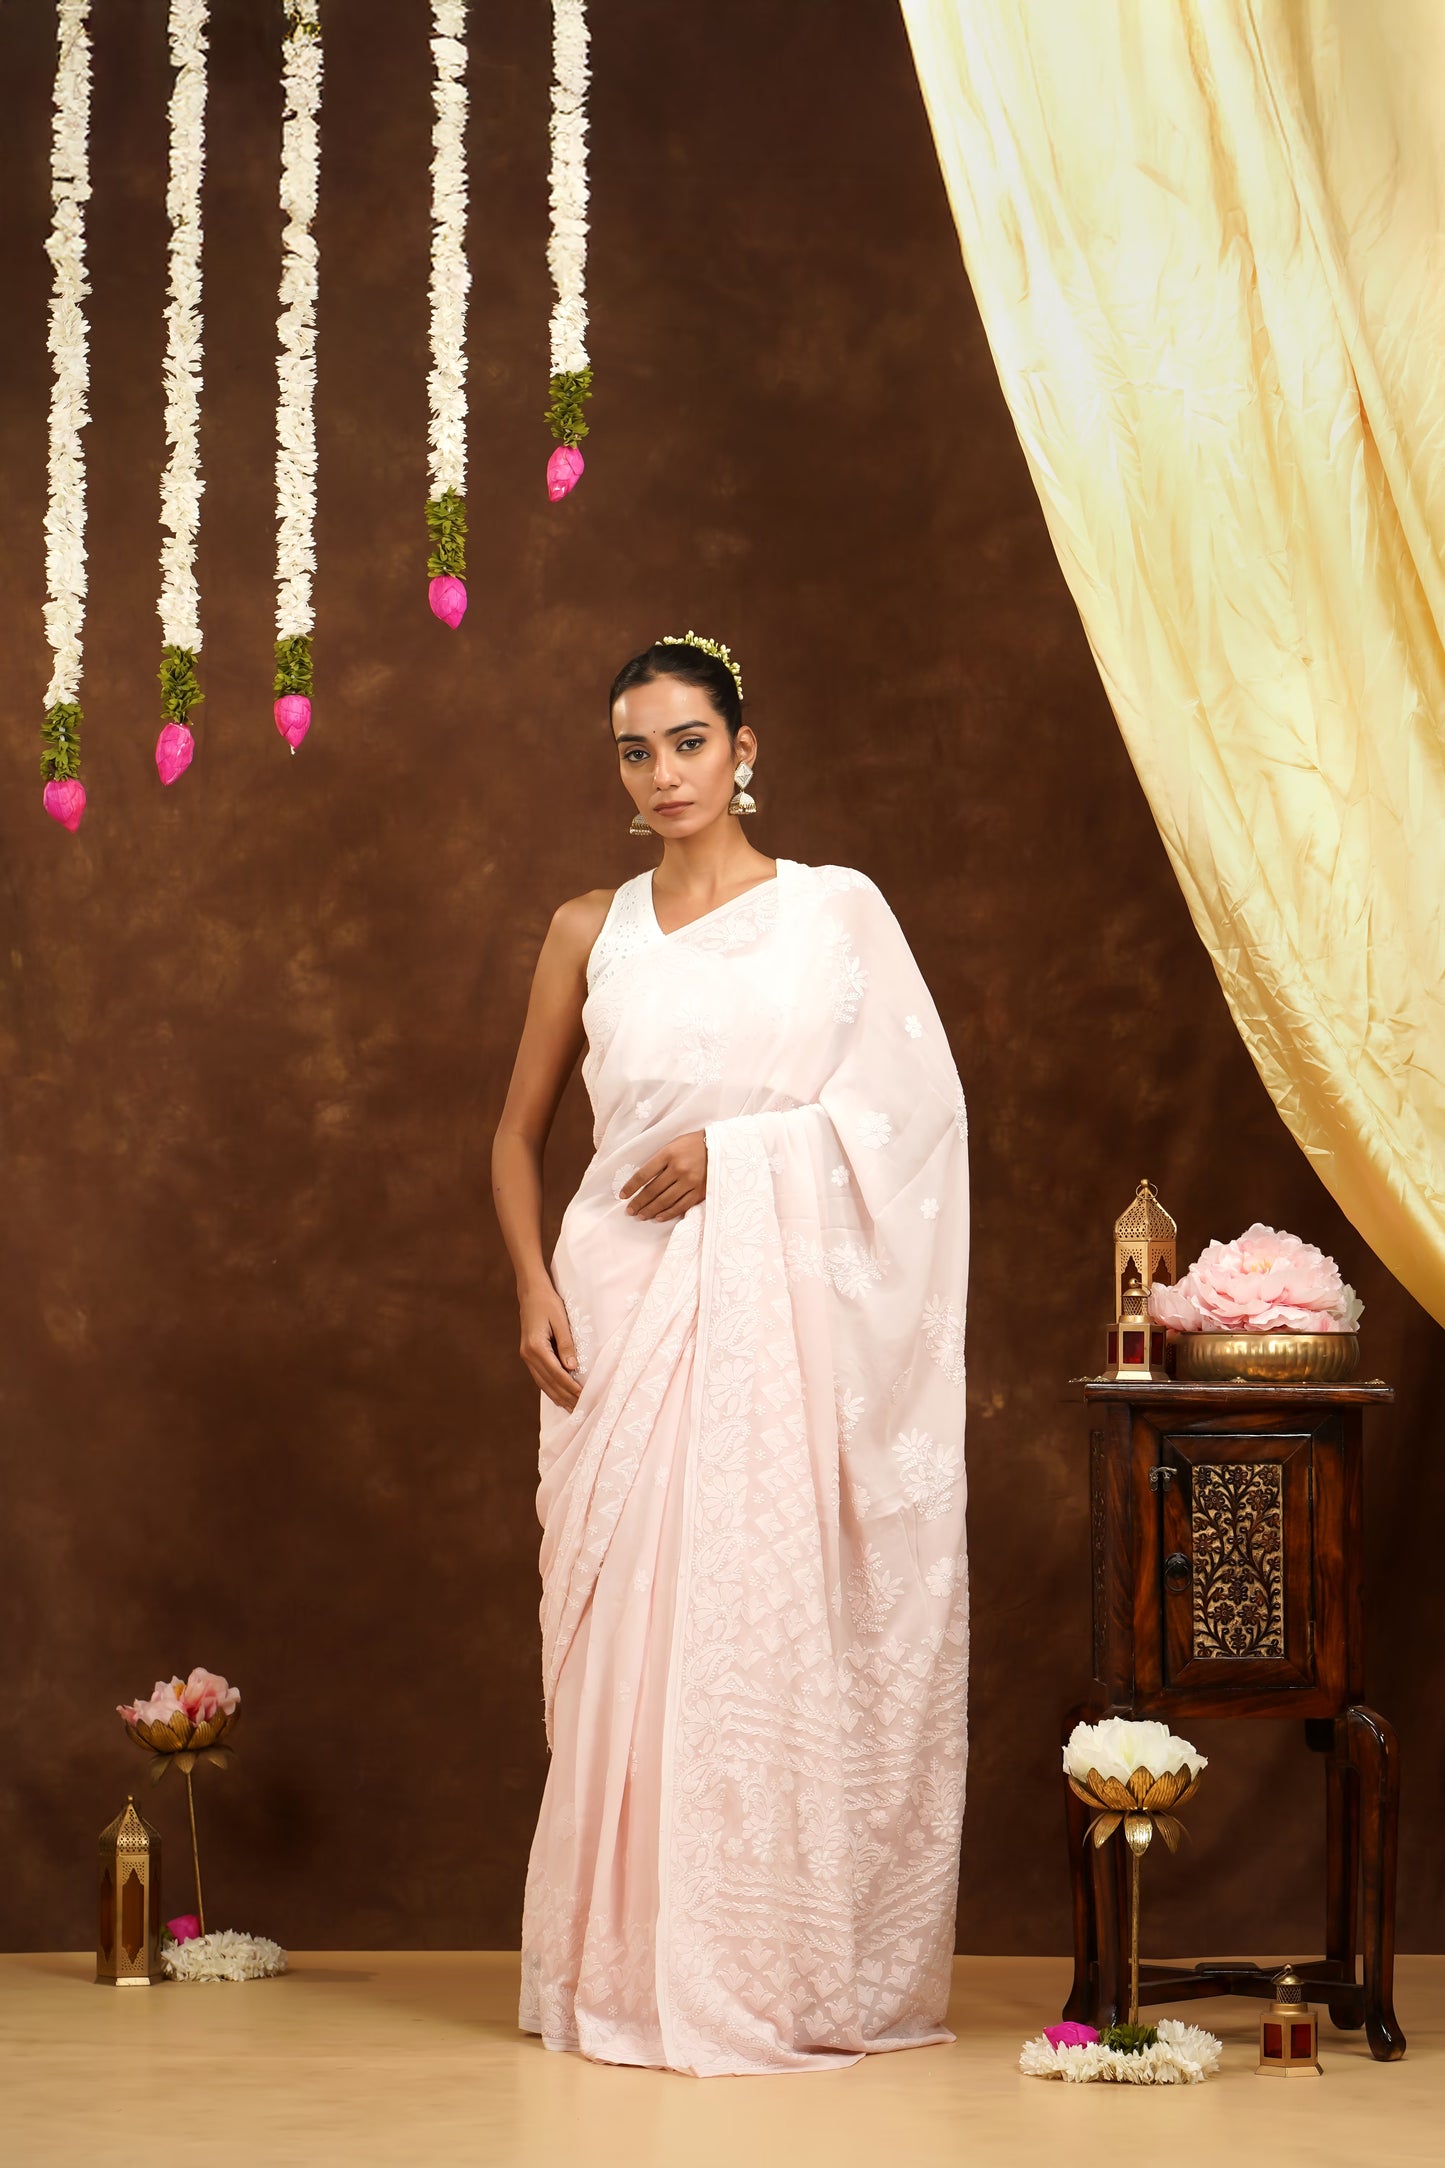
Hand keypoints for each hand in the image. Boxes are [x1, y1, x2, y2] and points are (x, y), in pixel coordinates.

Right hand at [518, 1280, 581, 1410]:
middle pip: (548, 1383)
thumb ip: (566, 1344)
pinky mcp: (528, 1355)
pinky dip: (550, 1388)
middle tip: (580, 1410)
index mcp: (536, 1347)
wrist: (531, 1292)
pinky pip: (540, 1376)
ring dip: (557, 1396)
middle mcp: (528, 1355)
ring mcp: (526, 1356)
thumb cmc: (548, 1303)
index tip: (584, 1397)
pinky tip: (559, 1395)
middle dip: (565, 1397)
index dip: (570, 1388)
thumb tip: (572, 1368)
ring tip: (571, 1408)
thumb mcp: (561, 1321)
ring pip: (543, 1383)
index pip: (556, 1374)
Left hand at [620, 1130, 707, 1221]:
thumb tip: (643, 1179)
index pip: (644, 1174)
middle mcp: (678, 1169)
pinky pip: (681, 1206)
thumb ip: (659, 1160)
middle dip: (639, 1202)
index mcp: (668, 1154)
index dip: (631, 1187)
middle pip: (653, 1190)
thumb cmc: (692, 1144)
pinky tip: (659, 1217)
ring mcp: (690, 1182)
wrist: (720, 1147)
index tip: (623, 1195)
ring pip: (665, 1201)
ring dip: (650, 1210)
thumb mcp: (673, 1145)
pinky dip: (668, 1213)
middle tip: (630, 1211)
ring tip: (641, 1215)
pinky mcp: (699, 1191)